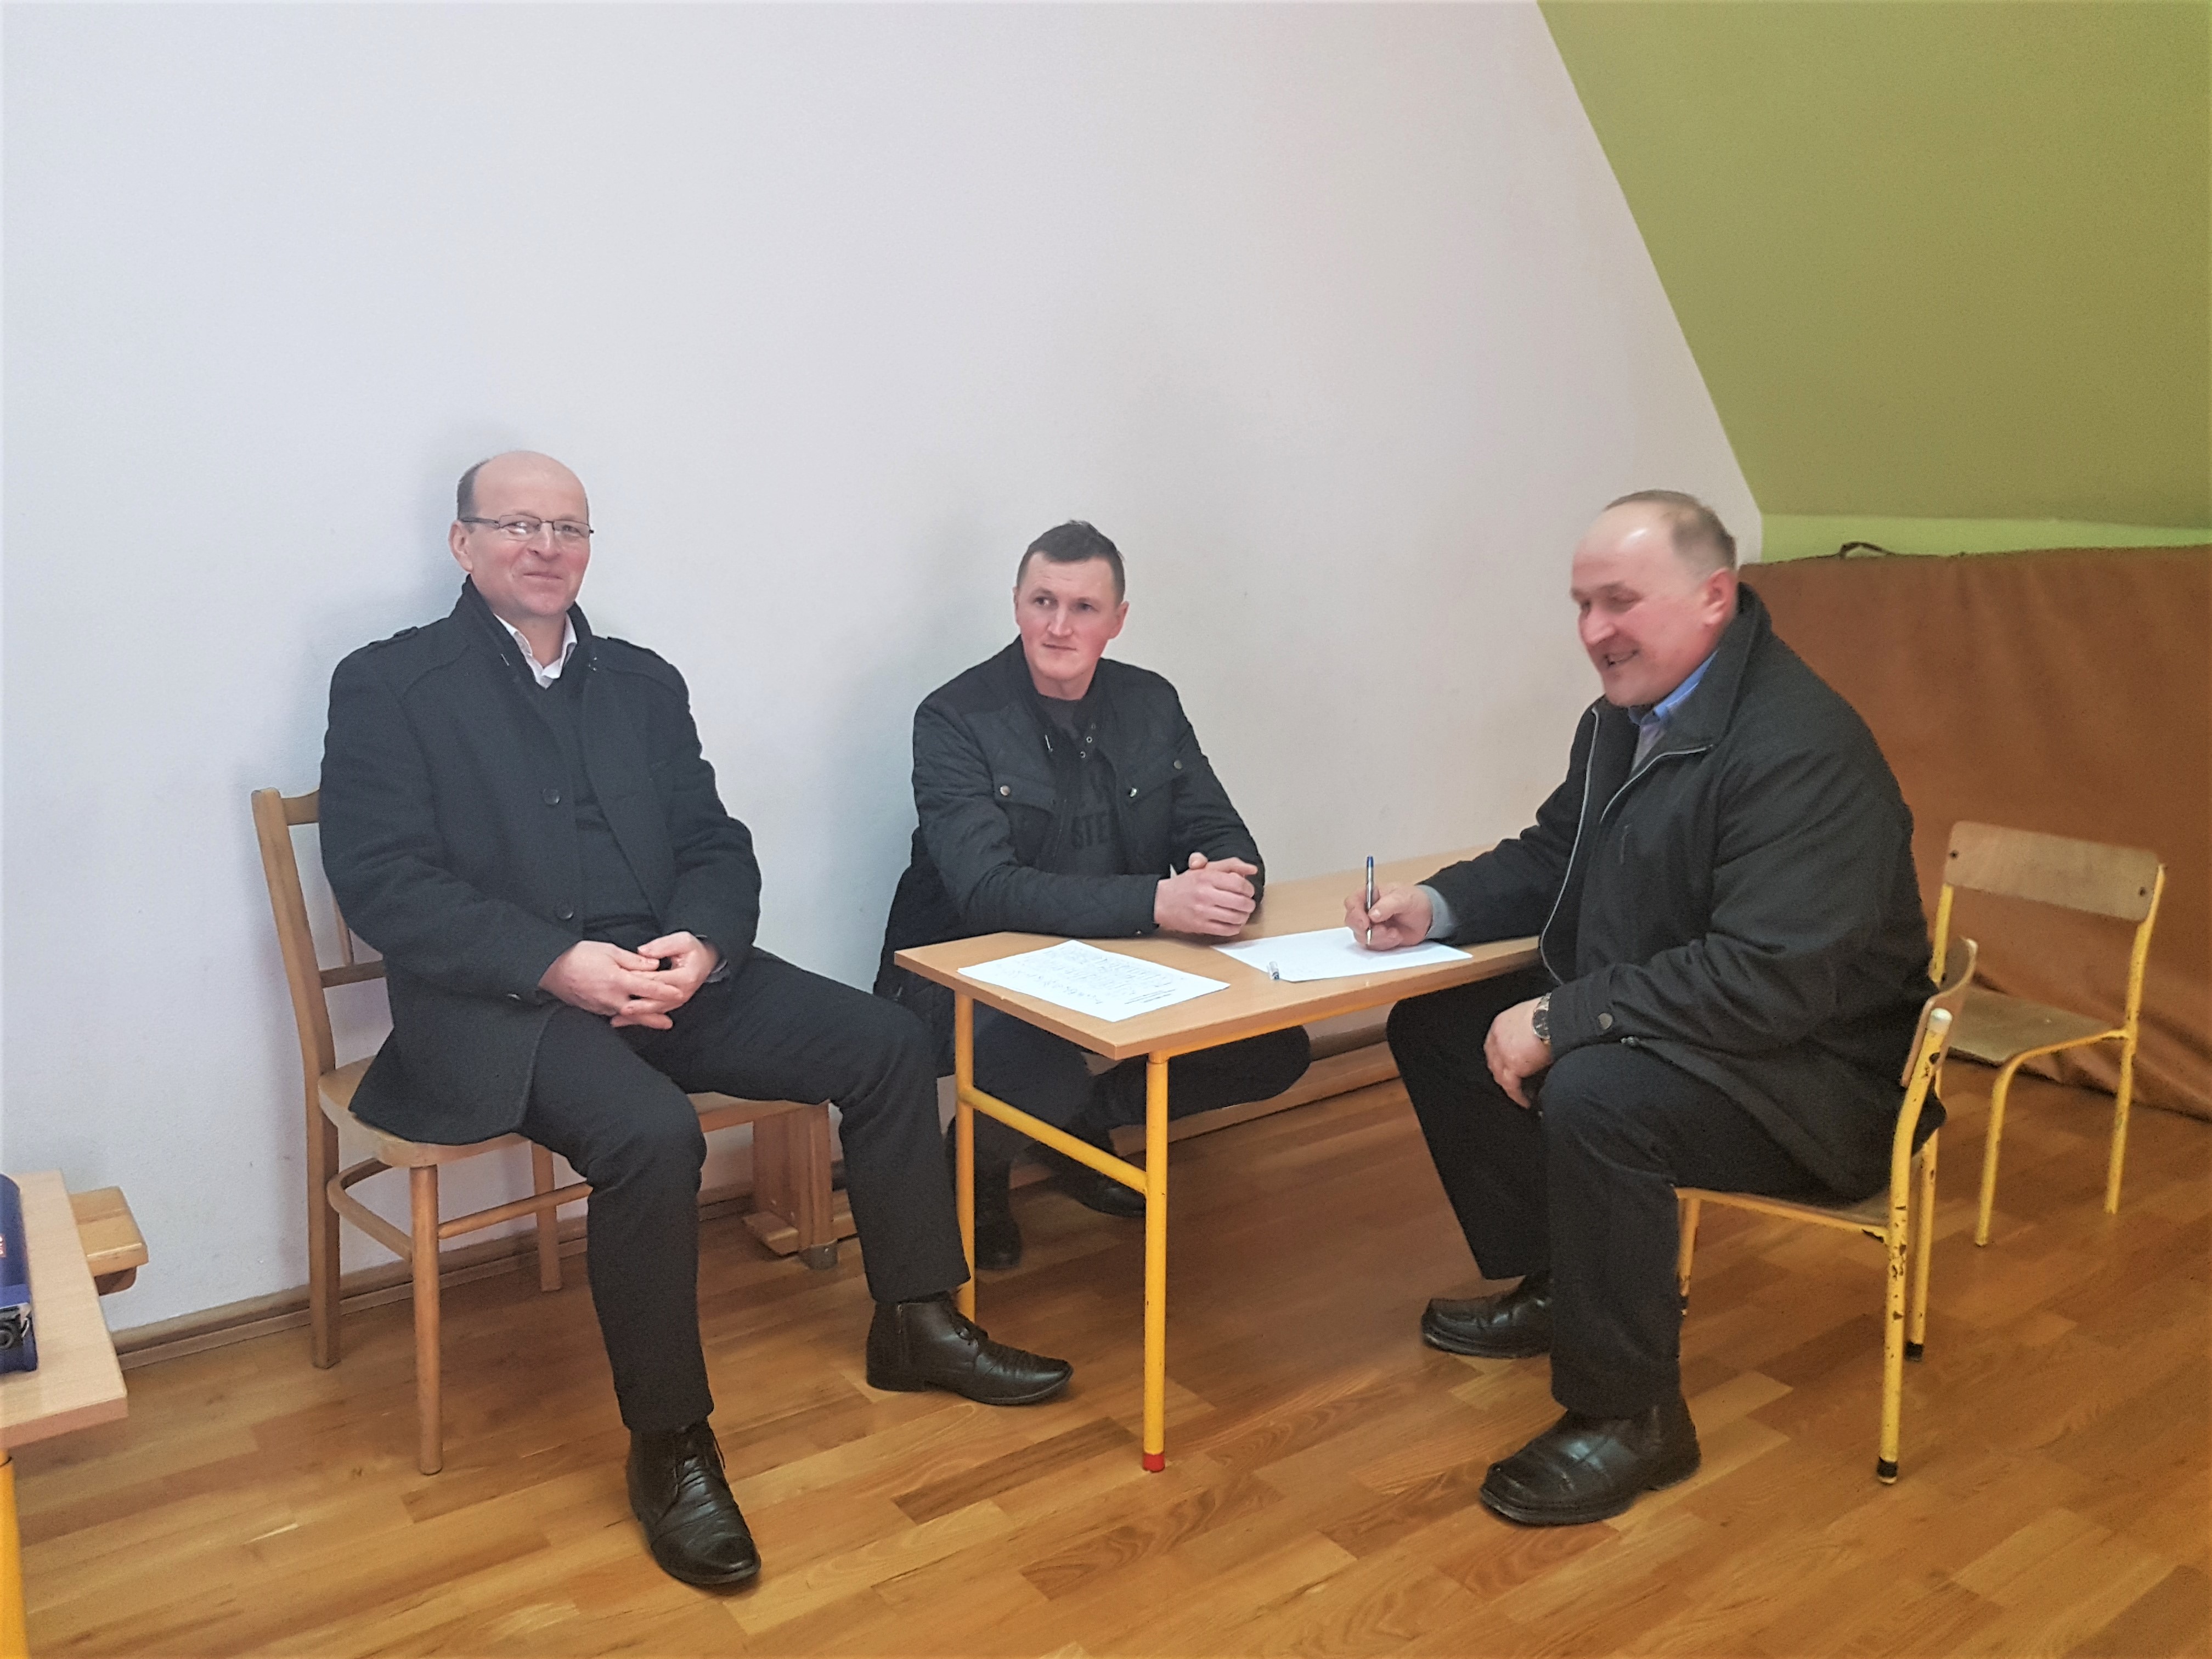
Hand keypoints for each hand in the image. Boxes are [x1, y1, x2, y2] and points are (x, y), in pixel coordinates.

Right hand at [537, 933, 717, 1030]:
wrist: (550, 969)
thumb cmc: (578, 956)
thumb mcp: (609, 951)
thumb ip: (633, 960)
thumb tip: (653, 965)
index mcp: (618, 980)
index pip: (648, 988)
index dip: (666, 992)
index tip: (679, 994)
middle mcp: (611, 997)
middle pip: (640, 1011)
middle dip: (656, 1017)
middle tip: (670, 1023)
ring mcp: (601, 1006)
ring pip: (627, 1015)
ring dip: (642, 1019)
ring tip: (656, 1023)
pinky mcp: (593, 1009)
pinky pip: (613, 1014)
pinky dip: (625, 1016)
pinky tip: (630, 1016)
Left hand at [615, 931, 720, 1028]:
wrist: (705, 961)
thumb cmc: (693, 951)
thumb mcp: (682, 940)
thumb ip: (663, 946)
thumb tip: (643, 952)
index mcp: (685, 977)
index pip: (657, 980)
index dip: (639, 979)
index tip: (622, 979)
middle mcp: (681, 993)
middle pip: (655, 1001)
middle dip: (636, 1005)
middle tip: (619, 1007)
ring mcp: (677, 1001)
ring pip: (654, 1010)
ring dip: (636, 1016)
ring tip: (618, 1018)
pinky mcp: (672, 1004)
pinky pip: (654, 1013)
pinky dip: (639, 1018)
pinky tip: (625, 1020)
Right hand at [1154, 852, 1258, 936]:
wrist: (1160, 901)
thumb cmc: (1184, 885)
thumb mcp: (1204, 868)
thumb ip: (1229, 865)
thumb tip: (1251, 869)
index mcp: (1206, 877)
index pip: (1238, 884)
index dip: (1249, 889)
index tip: (1248, 891)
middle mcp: (1205, 894)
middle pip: (1240, 902)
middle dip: (1249, 904)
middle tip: (1248, 903)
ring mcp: (1203, 912)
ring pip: (1235, 918)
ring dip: (1244, 917)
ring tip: (1242, 913)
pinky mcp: (1201, 926)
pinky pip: (1226, 930)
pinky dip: (1235, 928)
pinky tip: (1234, 923)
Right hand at [1346, 882, 1432, 950]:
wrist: (1428, 916)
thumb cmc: (1414, 900)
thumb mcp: (1403, 897)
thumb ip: (1387, 905)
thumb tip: (1372, 914)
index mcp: (1368, 895)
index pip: (1352, 903)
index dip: (1354, 913)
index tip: (1365, 922)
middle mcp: (1366, 911)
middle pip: (1352, 922)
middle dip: (1365, 930)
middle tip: (1382, 930)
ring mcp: (1370, 926)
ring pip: (1362, 937)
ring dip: (1379, 938)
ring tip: (1395, 933)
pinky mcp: (1377, 939)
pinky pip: (1373, 946)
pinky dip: (1386, 943)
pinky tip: (1396, 936)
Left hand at [1484, 997, 1552, 1108]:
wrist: (1559, 1017)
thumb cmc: (1552, 1014)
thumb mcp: (1532, 1016)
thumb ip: (1526, 1029)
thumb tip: (1534, 1040)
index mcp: (1501, 1023)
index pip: (1494, 1045)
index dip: (1500, 1059)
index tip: (1508, 1068)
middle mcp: (1497, 1037)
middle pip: (1494, 1061)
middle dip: (1503, 1074)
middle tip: (1515, 1084)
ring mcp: (1503, 1051)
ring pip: (1500, 1075)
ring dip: (1511, 1087)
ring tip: (1523, 1095)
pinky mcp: (1513, 1065)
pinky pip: (1511, 1086)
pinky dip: (1518, 1096)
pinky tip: (1526, 1101)